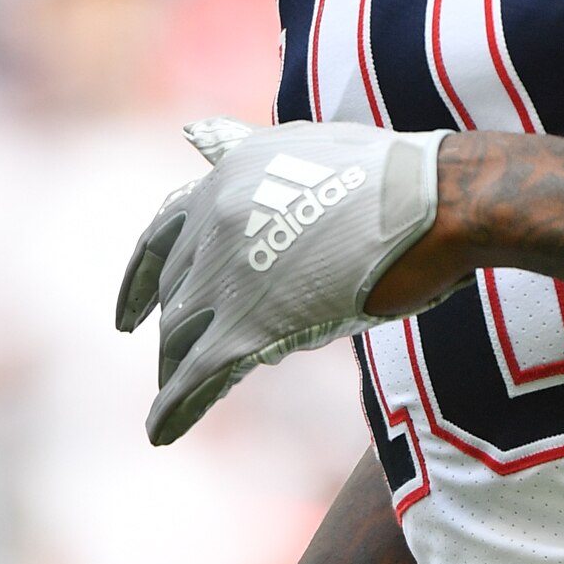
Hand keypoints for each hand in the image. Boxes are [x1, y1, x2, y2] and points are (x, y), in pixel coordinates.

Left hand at [115, 117, 449, 443]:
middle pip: (174, 295)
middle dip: (173, 331)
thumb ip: (238, 150)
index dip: (138, 280)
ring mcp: (231, 274)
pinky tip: (160, 432)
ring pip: (181, 337)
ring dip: (175, 371)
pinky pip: (199, 375)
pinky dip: (175, 408)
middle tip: (176, 362)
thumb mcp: (295, 148)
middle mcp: (214, 223)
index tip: (128, 314)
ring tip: (176, 396)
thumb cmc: (385, 179)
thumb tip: (194, 131)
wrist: (436, 203)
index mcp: (224, 181)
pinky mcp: (255, 325)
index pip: (159, 236)